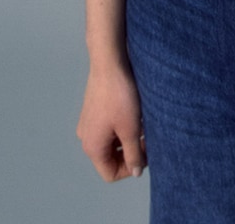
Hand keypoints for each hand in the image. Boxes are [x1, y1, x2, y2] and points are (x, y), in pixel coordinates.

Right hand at [76, 61, 145, 181]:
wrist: (109, 62)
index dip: (130, 168)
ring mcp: (88, 122)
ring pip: (112, 141)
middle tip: (148, 138)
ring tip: (143, 122)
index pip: (110, 173)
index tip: (146, 153)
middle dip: (131, 151)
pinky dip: (123, 125)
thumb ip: (134, 155)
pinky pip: (109, 127)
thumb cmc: (119, 95)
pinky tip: (135, 112)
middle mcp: (86, 137)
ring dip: (129, 137)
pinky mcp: (94, 109)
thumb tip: (136, 172)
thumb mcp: (130, 129)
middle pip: (111, 158)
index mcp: (92, 146)